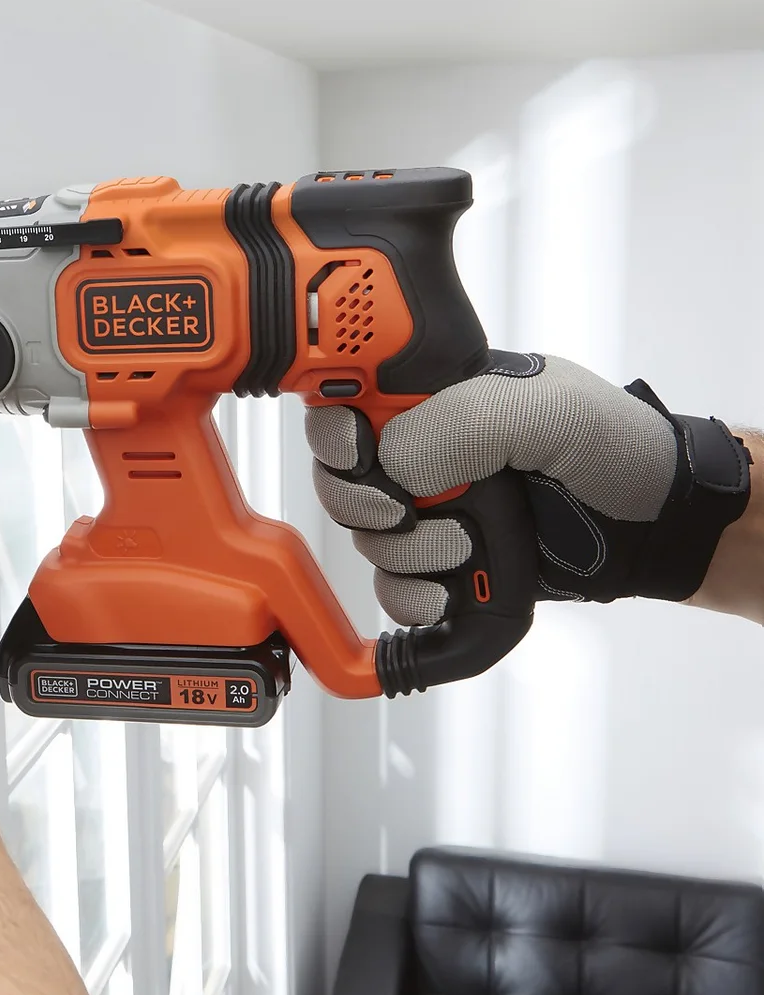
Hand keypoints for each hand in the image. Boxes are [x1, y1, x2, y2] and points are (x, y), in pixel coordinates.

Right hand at [306, 351, 750, 627]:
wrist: (659, 530)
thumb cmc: (620, 450)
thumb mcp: (551, 411)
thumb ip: (466, 422)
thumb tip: (391, 463)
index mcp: (436, 396)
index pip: (347, 402)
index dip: (335, 430)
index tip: (358, 450)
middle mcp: (422, 451)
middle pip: (340, 479)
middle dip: (367, 504)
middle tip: (407, 510)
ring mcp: (430, 510)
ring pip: (365, 539)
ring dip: (408, 554)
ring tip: (465, 547)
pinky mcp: (442, 564)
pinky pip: (391, 589)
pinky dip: (412, 597)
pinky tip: (450, 593)